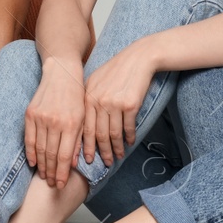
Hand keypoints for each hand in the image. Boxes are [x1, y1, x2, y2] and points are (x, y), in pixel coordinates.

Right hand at [24, 60, 85, 186]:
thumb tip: (72, 165)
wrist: (61, 73)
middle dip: (51, 173)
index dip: (61, 173)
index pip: (64, 156)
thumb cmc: (76, 97)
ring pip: (39, 149)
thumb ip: (78, 141)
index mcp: (71, 124)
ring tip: (43, 176)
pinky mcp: (30, 114)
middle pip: (50, 155)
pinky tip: (33, 163)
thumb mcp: (83, 118)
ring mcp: (41, 118)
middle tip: (51, 185)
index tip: (60, 185)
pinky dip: (30, 153)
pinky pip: (28, 138)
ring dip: (41, 165)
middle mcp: (55, 122)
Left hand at [80, 41, 155, 168]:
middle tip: (105, 163)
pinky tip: (130, 142)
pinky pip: (128, 127)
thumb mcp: (95, 81)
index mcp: (87, 97)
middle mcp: (98, 101)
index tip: (87, 159)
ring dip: (116, 148)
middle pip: (98, 134)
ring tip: (118, 156)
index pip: (84, 128)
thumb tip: (84, 124)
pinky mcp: (130, 105)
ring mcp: (114, 104)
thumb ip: (88, 99)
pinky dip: (129, 137)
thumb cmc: (116, 71)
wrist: (138, 58)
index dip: (85, 146)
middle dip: (101, 152)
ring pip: (113, 134)